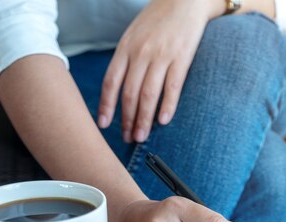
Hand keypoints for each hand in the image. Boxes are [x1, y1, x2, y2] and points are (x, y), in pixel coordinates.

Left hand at [97, 0, 223, 142]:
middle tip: (127, 138)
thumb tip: (118, 87)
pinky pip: (173, 87)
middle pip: (129, 93)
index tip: (103, 125)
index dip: (106, 105)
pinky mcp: (182, 57)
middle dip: (126, 119)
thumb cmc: (158, 19)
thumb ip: (126, 58)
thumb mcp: (134, 33)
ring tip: (141, 136)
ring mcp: (162, 55)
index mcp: (126, 47)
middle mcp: (141, 52)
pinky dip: (167, 106)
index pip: (111, 81)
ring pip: (148, 94)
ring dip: (144, 119)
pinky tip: (164, 121)